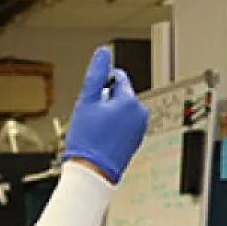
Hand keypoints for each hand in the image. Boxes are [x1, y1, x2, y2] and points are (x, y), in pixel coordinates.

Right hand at [62, 47, 148, 183]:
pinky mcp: (136, 141)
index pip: (118, 78)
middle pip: (119, 95)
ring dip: (109, 115)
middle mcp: (140, 114)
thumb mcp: (86, 101)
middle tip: (92, 118)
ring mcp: (140, 129)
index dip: (101, 85)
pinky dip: (113, 129)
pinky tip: (102, 139)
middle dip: (105, 102)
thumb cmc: (88, 141)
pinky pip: (123, 126)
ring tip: (97, 130)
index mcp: (131, 101)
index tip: (92, 101)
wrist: (93, 173)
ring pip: (121, 111)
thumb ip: (96, 74)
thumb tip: (103, 53)